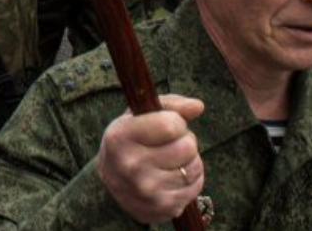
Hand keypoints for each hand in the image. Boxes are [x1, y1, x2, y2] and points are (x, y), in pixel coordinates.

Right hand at [97, 95, 206, 224]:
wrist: (113, 180)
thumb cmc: (130, 140)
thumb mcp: (138, 115)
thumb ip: (170, 105)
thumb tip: (198, 106)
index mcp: (120, 137)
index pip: (171, 124)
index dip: (176, 121)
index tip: (167, 125)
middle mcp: (130, 165)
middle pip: (187, 147)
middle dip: (185, 141)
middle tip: (171, 144)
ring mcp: (146, 190)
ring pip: (195, 167)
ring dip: (190, 161)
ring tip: (174, 160)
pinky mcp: (162, 207)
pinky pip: (196, 187)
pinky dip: (192, 180)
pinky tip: (175, 177)